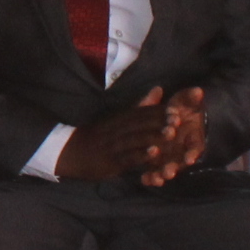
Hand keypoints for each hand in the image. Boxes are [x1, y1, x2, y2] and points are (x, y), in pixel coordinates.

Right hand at [55, 87, 177, 183]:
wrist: (71, 151)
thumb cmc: (100, 136)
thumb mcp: (118, 118)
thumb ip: (141, 105)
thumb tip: (160, 88)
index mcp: (121, 118)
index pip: (142, 111)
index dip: (160, 111)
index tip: (178, 108)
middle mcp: (118, 129)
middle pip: (140, 123)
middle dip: (159, 121)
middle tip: (178, 119)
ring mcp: (114, 145)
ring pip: (135, 139)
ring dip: (153, 136)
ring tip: (171, 134)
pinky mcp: (111, 160)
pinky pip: (128, 157)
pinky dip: (141, 155)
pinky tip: (154, 155)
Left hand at [141, 87, 209, 184]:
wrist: (171, 115)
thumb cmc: (180, 108)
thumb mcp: (184, 101)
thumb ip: (190, 97)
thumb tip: (198, 90)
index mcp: (191, 138)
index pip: (195, 147)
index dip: (193, 153)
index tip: (189, 158)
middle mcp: (182, 150)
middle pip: (180, 162)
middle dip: (174, 167)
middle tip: (169, 172)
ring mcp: (170, 157)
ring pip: (168, 169)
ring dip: (162, 174)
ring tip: (158, 179)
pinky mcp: (158, 161)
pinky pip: (155, 171)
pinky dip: (151, 177)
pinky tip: (144, 179)